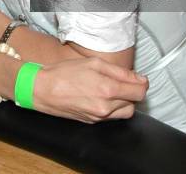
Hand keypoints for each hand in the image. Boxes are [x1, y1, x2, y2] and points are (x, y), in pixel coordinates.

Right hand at [33, 57, 147, 122]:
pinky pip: (111, 116)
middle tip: (120, 80)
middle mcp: (106, 107)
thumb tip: (139, 78)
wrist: (43, 90)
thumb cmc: (64, 72)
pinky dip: (111, 106)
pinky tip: (99, 95)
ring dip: (123, 100)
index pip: (140, 92)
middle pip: (134, 102)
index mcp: (108, 90)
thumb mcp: (93, 63)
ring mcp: (99, 117)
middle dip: (131, 91)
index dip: (142, 82)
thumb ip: (119, 71)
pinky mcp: (93, 122)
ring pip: (125, 112)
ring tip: (109, 88)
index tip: (138, 77)